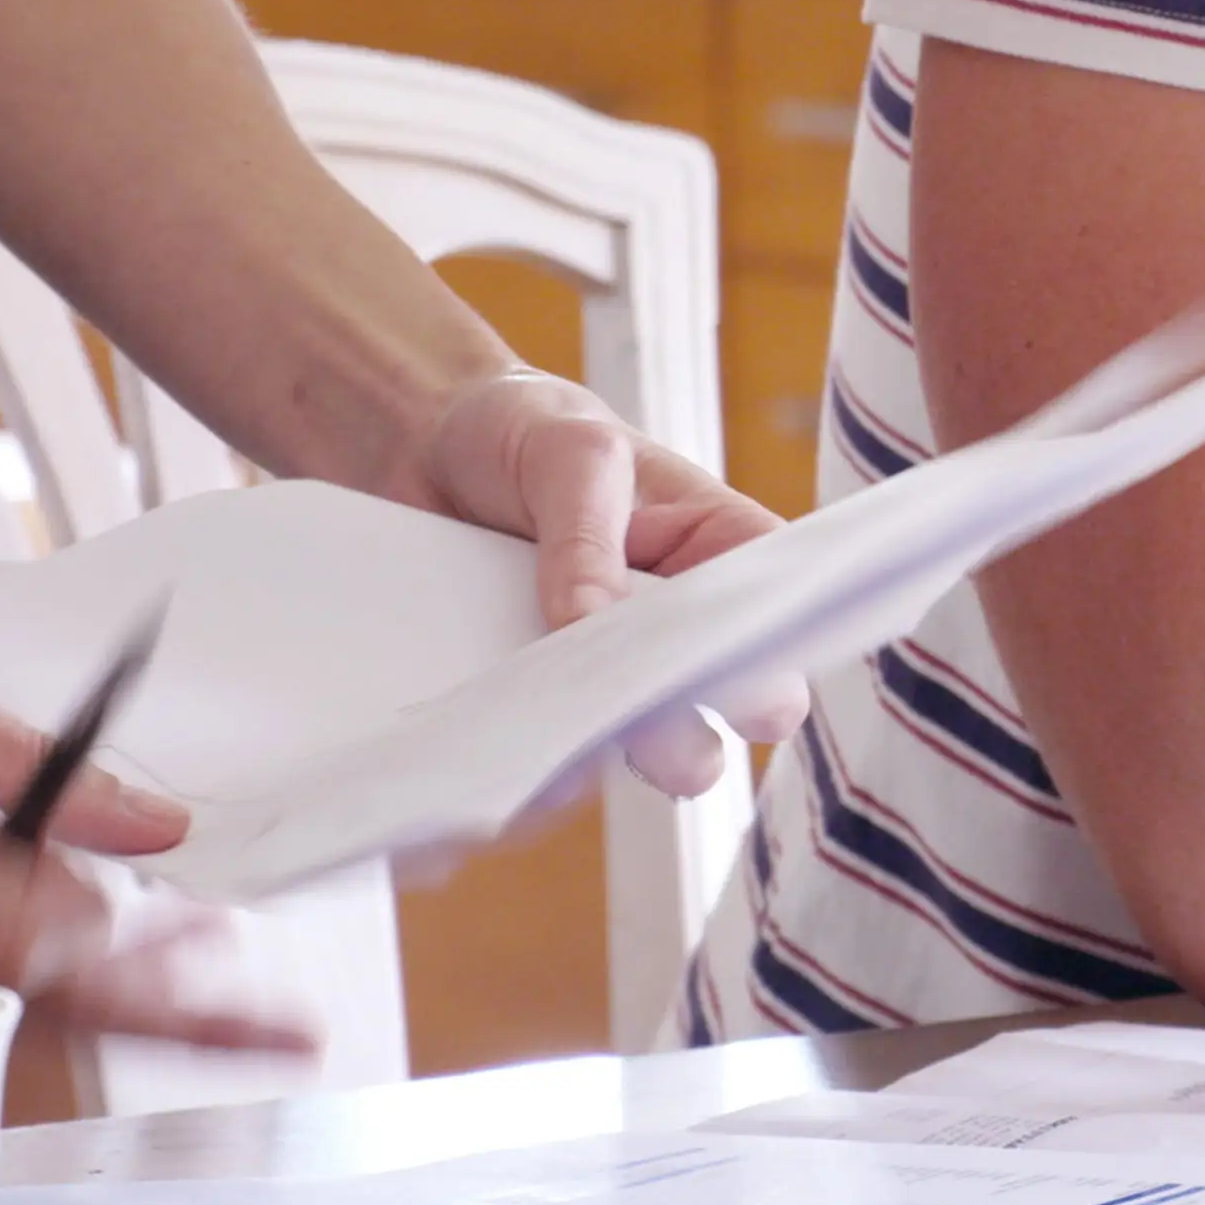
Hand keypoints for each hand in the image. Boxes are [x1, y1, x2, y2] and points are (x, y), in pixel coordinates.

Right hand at [0, 588, 321, 1049]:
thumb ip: (42, 771)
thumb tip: (154, 819)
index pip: (80, 950)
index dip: (185, 991)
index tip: (265, 1006)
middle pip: (50, 1019)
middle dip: (159, 1019)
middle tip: (235, 1001)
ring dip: (80, 1005)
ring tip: (150, 962)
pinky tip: (14, 951)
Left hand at [415, 364, 809, 794]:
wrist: (424, 445)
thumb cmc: (526, 429)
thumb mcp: (569, 454)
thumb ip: (586, 535)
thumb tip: (587, 626)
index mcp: (717, 547)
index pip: (779, 612)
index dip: (768, 653)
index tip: (721, 673)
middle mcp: (679, 623)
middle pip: (724, 710)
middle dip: (688, 729)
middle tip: (635, 721)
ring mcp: (615, 672)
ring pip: (646, 754)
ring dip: (606, 760)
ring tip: (554, 752)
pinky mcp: (551, 705)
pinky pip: (558, 764)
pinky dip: (532, 774)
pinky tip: (495, 768)